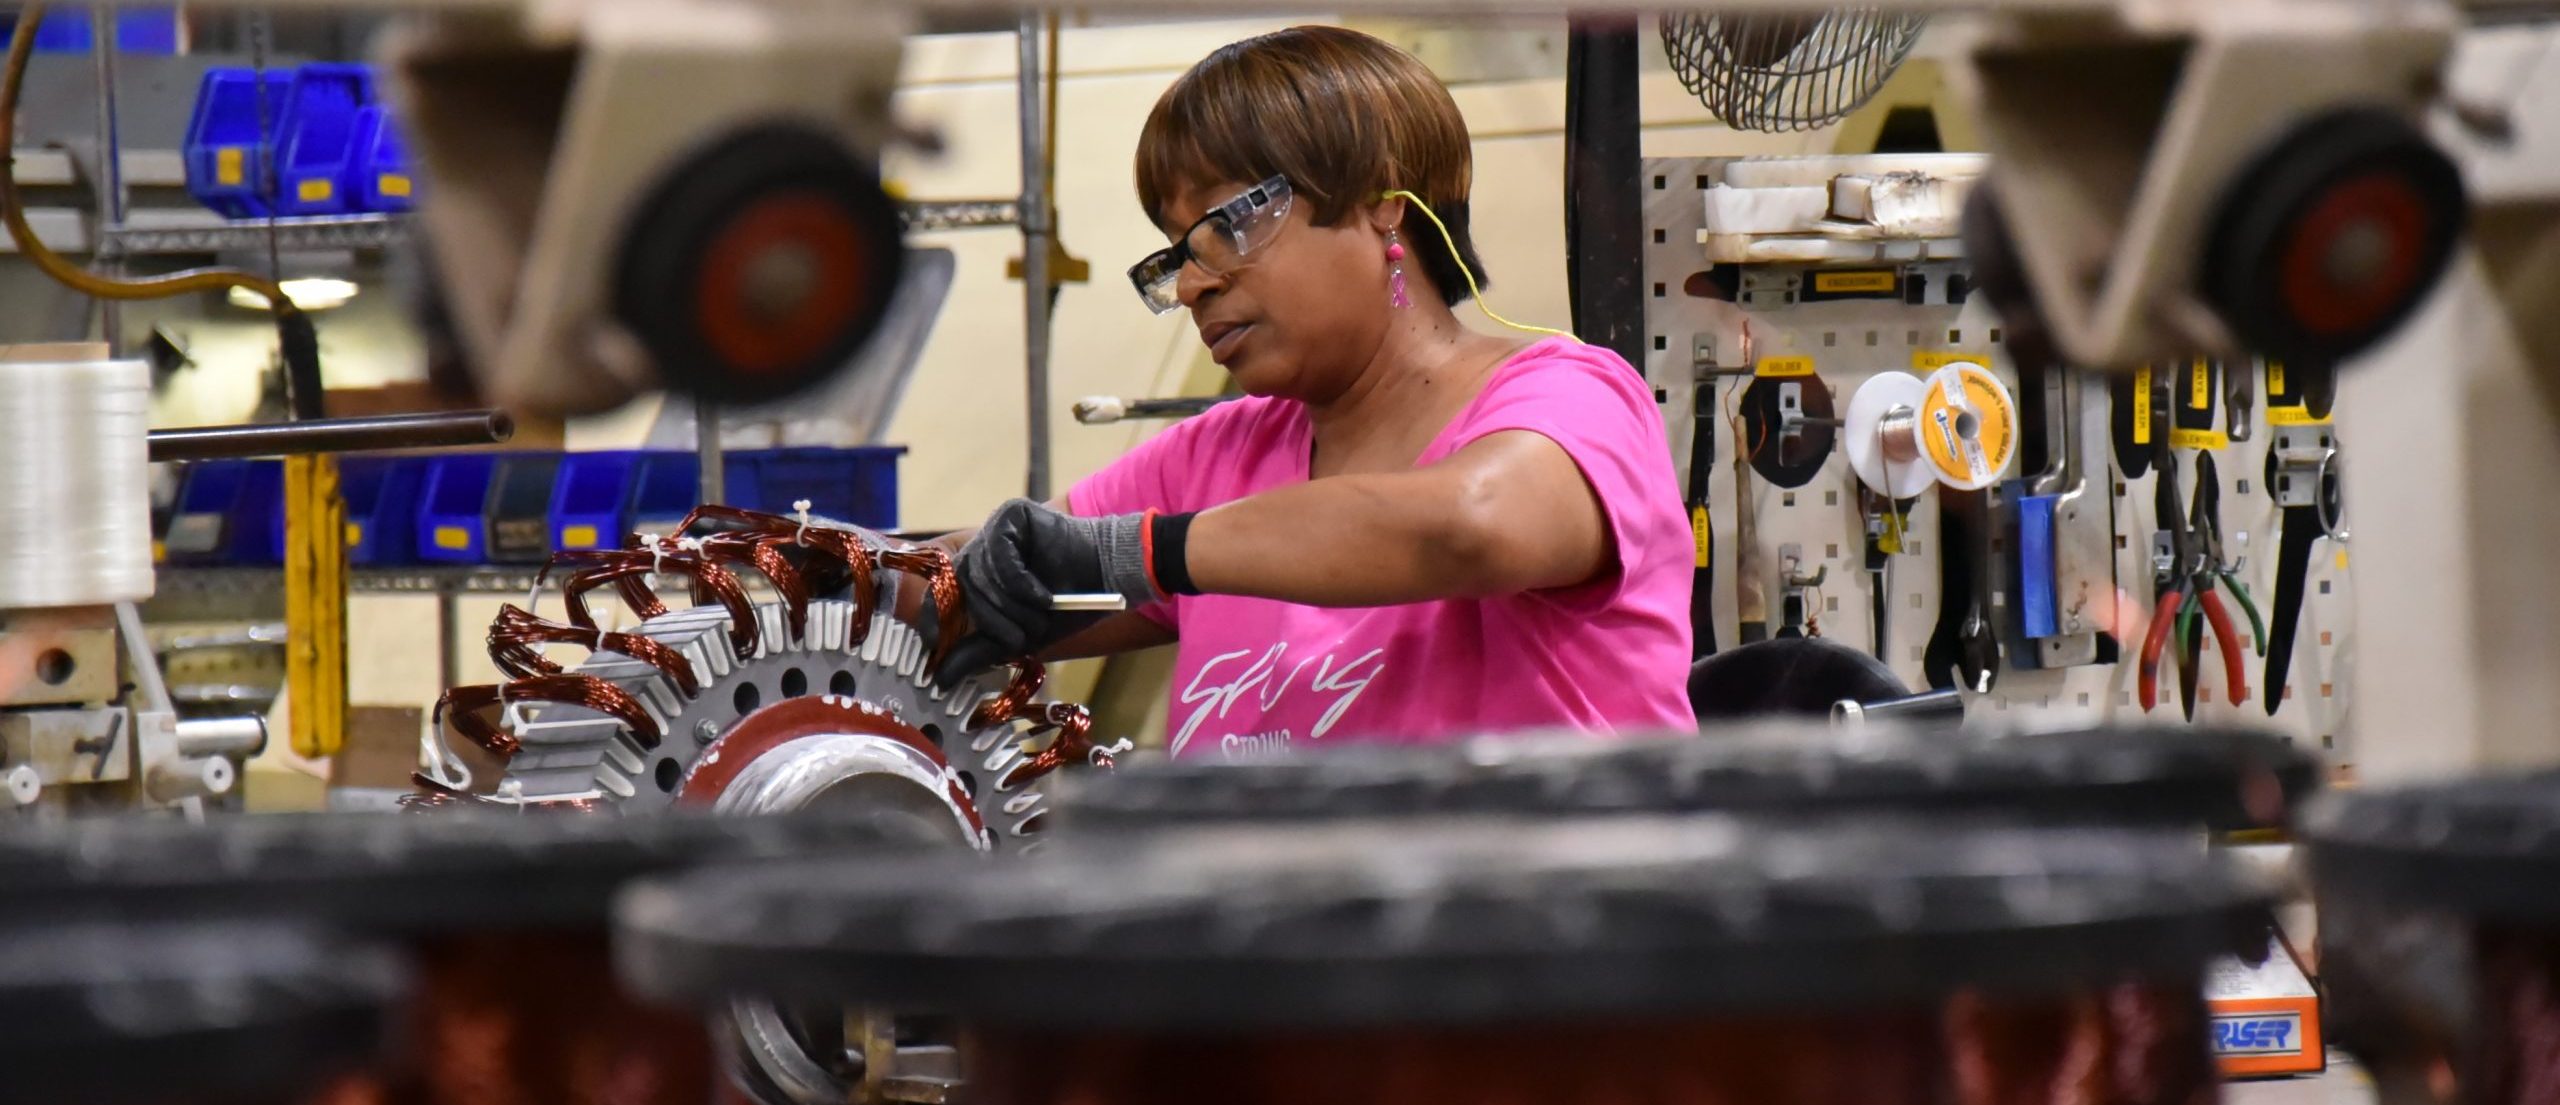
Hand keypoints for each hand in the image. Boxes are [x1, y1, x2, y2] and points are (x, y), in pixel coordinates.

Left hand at [934, 500, 1158, 685]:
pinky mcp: (1012, 514)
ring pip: (980, 571)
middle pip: (962, 585)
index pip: (941, 594)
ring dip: (1011, 603)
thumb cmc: (1068, 608)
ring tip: (1042, 613)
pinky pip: (999, 553)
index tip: (942, 644)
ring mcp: (995, 529)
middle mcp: (982, 548)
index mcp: (978, 574)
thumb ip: (980, 650)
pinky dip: (1019, 581)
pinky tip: (1043, 595)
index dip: (941, 619)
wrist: (1111, 580)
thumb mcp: (1019, 636)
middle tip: (1022, 637)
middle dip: (993, 619)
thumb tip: (940, 678)